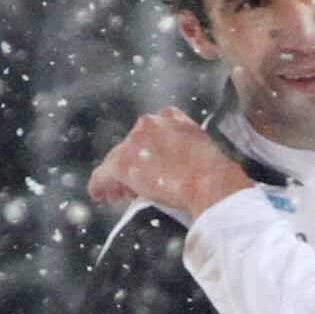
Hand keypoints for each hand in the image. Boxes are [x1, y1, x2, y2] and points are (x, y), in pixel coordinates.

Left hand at [87, 112, 252, 222]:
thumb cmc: (215, 173)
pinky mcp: (123, 164)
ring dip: (117, 179)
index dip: (144, 153)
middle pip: (129, 146)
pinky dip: (99, 185)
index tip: (145, 167)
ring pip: (116, 160)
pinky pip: (103, 174)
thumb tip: (173, 167)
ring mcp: (134, 143)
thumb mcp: (202, 147)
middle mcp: (149, 124)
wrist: (211, 183)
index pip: (148, 133)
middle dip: (129, 167)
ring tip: (117, 196)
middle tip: (129, 188)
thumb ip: (184, 147)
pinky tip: (99, 195)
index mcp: (170, 117)